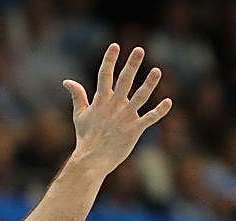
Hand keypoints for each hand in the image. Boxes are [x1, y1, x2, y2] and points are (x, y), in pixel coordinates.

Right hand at [65, 45, 171, 175]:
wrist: (91, 160)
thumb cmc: (86, 137)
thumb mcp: (79, 114)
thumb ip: (77, 95)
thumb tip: (67, 81)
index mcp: (101, 101)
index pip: (104, 75)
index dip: (109, 60)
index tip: (115, 46)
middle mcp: (114, 106)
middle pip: (124, 81)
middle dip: (132, 65)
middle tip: (139, 50)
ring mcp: (125, 118)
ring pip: (140, 97)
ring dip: (149, 84)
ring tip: (157, 71)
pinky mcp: (134, 130)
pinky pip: (149, 118)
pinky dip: (159, 111)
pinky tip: (168, 102)